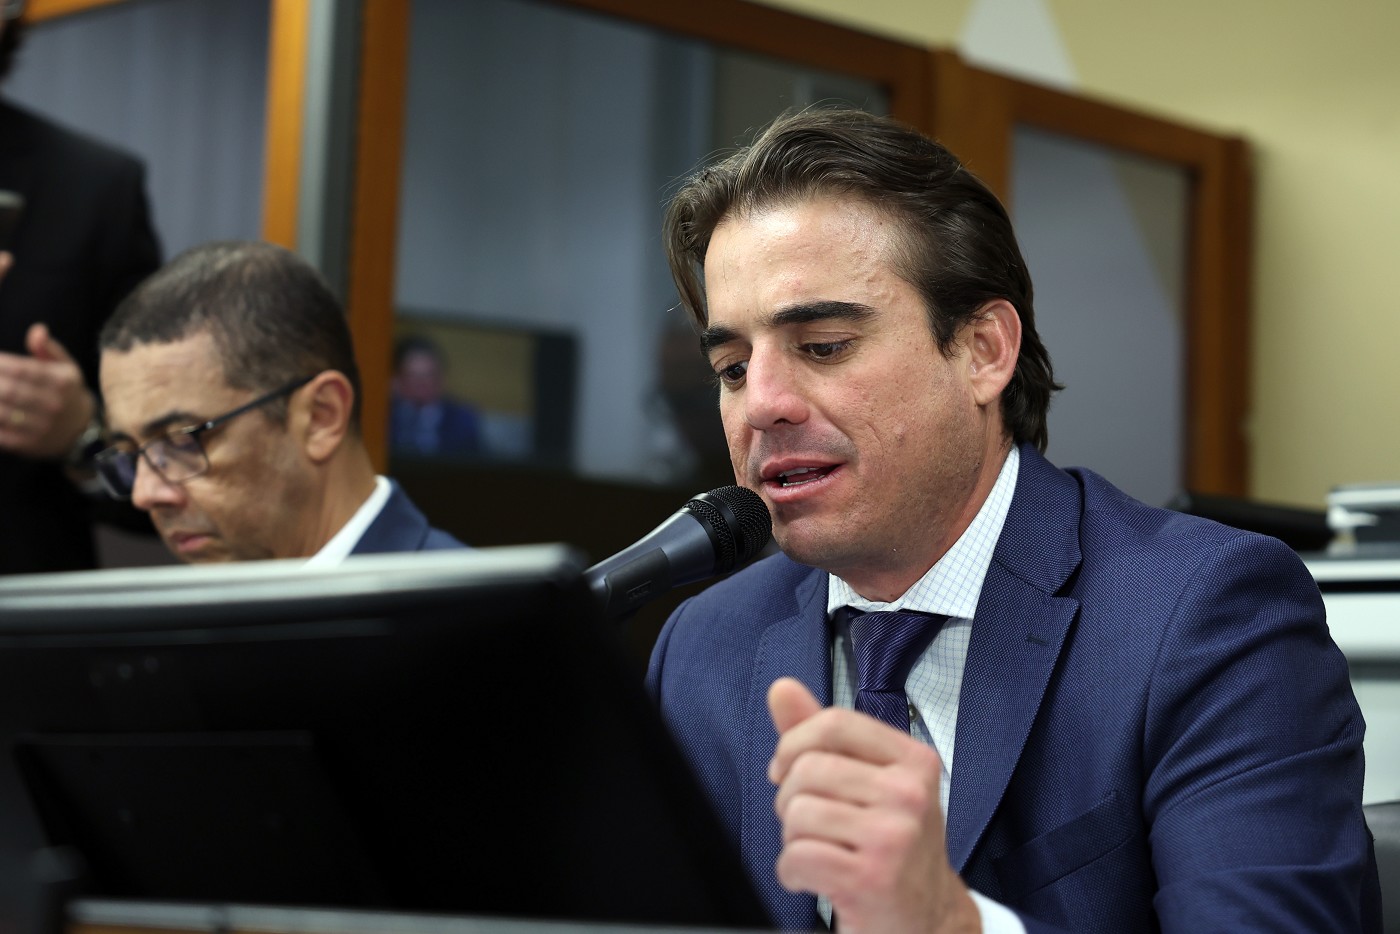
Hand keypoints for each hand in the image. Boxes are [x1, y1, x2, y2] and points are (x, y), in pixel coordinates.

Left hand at [0, 322, 96, 459]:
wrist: (83, 431)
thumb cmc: (67, 392)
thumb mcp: (66, 367)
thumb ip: (49, 348)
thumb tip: (37, 329)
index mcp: (61, 382)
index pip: (22, 369)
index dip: (0, 363)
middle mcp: (54, 405)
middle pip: (9, 390)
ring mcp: (42, 426)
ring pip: (2, 412)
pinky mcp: (30, 444)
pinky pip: (0, 434)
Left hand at [767, 677, 980, 933]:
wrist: (927, 920)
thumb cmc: (892, 847)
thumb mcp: (869, 784)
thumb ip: (822, 736)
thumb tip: (781, 688)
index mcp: (913, 761)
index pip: (834, 723)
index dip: (794, 744)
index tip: (788, 769)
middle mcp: (910, 794)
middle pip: (807, 769)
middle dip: (790, 800)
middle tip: (810, 825)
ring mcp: (894, 837)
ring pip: (798, 813)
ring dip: (792, 839)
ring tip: (819, 852)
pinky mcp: (872, 879)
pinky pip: (797, 857)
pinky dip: (792, 873)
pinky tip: (815, 879)